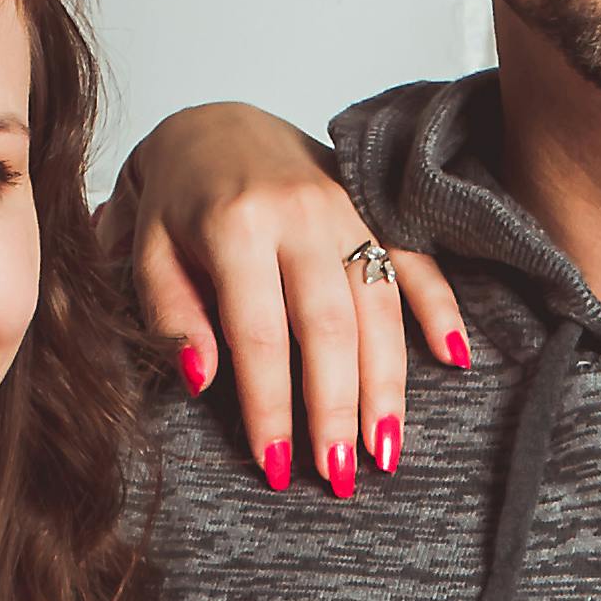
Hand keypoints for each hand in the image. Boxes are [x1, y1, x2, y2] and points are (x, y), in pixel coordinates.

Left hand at [113, 100, 474, 497]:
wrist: (214, 125)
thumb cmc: (174, 203)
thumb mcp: (146, 252)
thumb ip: (172, 314)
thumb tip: (203, 380)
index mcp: (236, 225)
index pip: (259, 334)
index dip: (271, 406)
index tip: (277, 465)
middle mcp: (299, 214)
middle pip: (330, 326)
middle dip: (337, 408)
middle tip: (341, 475)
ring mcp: (345, 209)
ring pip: (379, 304)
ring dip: (388, 382)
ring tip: (386, 449)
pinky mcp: (374, 210)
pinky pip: (418, 260)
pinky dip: (441, 307)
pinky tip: (455, 358)